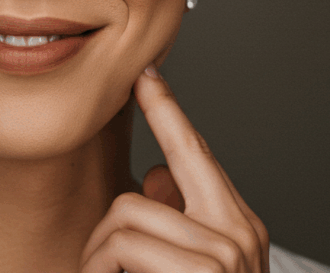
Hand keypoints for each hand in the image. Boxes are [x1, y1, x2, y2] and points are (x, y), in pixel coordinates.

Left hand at [80, 65, 269, 272]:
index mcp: (240, 226)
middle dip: (115, 208)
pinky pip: (123, 244)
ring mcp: (224, 251)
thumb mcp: (197, 266)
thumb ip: (178, 220)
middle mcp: (240, 232)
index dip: (167, 110)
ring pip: (128, 210)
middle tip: (89, 258)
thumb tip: (153, 176)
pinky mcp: (202, 272)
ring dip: (100, 254)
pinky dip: (99, 268)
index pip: (197, 152)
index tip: (145, 75)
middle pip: (159, 171)